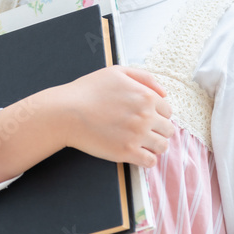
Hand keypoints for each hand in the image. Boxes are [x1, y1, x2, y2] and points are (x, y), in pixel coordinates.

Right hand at [42, 65, 174, 167]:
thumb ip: (144, 77)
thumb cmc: (88, 90)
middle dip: (157, 130)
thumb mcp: (116, 72)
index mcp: (146, 96)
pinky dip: (145, 159)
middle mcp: (146, 116)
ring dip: (154, 146)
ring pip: (163, 147)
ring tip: (140, 143)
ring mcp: (137, 135)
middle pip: (168, 130)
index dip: (157, 115)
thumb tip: (164, 93)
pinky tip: (135, 153)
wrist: (66, 112)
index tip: (145, 118)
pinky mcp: (127, 152)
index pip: (167, 111)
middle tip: (142, 131)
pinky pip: (150, 162)